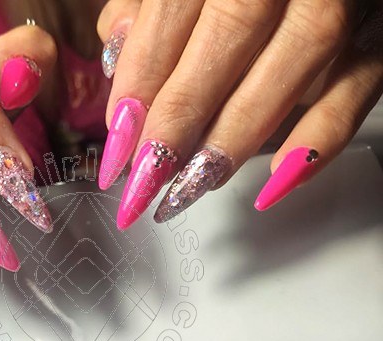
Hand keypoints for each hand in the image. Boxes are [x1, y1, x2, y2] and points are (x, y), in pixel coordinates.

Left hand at [97, 0, 382, 227]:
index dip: (140, 80)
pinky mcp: (378, 32)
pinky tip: (277, 180)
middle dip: (179, 119)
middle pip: (230, 35)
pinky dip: (322, 138)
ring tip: (191, 186)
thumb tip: (119, 54)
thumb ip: (146, 3)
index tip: (119, 141)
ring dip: (236, 136)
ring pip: (295, 63)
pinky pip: (360, 86)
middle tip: (145, 179)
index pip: (172, 10)